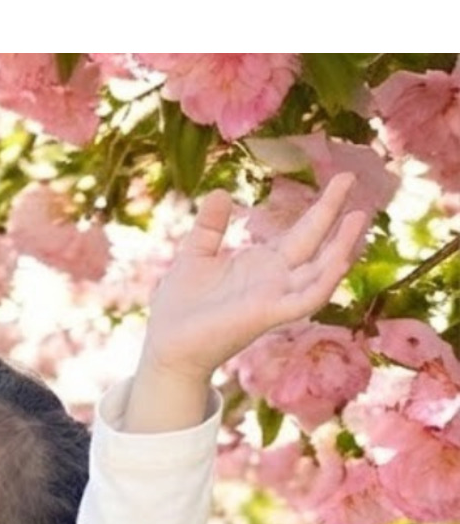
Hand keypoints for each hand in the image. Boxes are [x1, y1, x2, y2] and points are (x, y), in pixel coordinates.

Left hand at [142, 172, 369, 385]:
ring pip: (318, 273)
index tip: (343, 178)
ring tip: (358, 218)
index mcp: (262, 266)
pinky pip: (304, 300)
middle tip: (352, 178)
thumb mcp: (195, 256)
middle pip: (315, 245)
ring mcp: (274, 299)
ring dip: (340, 248)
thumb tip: (222, 192)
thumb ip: (210, 226)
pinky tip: (340, 261)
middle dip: (334, 215)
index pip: (302, 233)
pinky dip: (324, 282)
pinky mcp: (266, 315)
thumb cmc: (180, 308)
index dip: (323, 208)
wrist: (165, 346)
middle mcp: (275, 282)